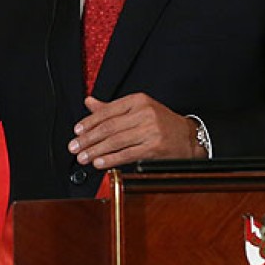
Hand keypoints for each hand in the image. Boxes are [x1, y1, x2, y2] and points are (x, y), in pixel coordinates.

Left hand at [67, 93, 201, 169]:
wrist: (190, 137)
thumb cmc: (161, 123)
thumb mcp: (138, 109)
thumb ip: (112, 108)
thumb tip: (89, 102)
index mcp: (138, 100)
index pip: (107, 111)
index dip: (89, 122)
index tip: (76, 131)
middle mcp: (144, 113)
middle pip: (109, 127)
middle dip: (88, 139)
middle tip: (74, 147)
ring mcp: (151, 130)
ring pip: (116, 141)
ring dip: (96, 151)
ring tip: (83, 157)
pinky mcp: (155, 147)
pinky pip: (128, 154)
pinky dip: (111, 159)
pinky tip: (100, 163)